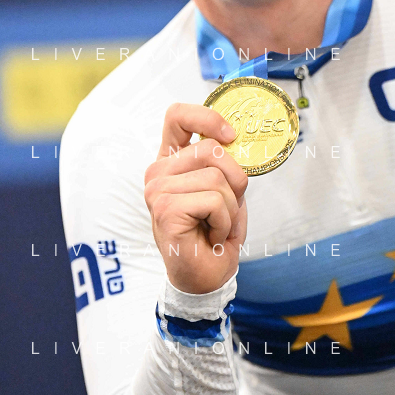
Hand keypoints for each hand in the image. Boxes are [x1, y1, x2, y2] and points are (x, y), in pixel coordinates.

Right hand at [144, 103, 248, 293]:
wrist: (204, 277)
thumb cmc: (213, 234)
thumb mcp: (225, 191)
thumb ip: (224, 164)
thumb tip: (237, 143)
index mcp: (171, 162)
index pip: (178, 117)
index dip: (207, 117)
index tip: (230, 135)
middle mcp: (159, 172)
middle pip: (211, 148)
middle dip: (234, 180)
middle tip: (227, 208)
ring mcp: (158, 190)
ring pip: (217, 178)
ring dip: (230, 208)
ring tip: (216, 226)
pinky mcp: (165, 208)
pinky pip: (214, 200)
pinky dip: (224, 222)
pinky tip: (211, 236)